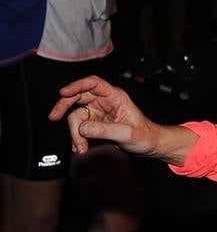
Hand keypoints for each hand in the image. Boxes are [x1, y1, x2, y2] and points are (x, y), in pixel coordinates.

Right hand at [49, 76, 165, 159]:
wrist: (147, 145)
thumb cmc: (144, 136)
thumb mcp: (128, 134)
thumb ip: (105, 130)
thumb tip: (82, 128)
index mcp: (115, 97)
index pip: (94, 83)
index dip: (77, 85)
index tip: (63, 92)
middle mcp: (104, 102)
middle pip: (78, 97)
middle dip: (64, 106)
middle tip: (54, 117)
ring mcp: (97, 113)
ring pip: (75, 116)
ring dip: (74, 133)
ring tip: (81, 147)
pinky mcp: (93, 124)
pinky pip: (77, 128)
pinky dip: (76, 138)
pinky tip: (81, 147)